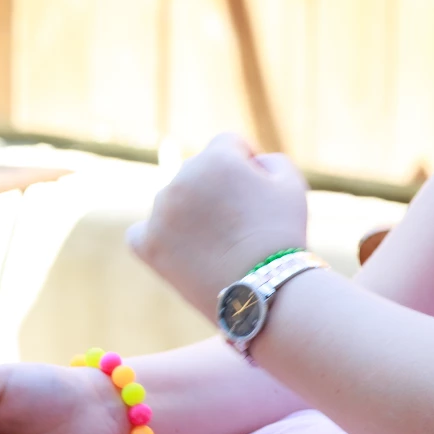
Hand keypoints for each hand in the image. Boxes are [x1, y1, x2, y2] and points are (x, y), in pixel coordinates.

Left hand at [128, 133, 309, 312]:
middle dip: (218, 186)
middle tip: (242, 219)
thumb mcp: (291, 183)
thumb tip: (248, 162)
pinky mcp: (147, 245)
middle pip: (200, 170)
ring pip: (175, 199)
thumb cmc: (281, 233)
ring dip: (192, 210)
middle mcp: (181, 178)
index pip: (228, 144)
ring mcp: (160, 213)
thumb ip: (268, 159)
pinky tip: (180, 245)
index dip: (247, 164)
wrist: (263, 288)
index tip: (259, 190)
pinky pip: (142, 231)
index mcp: (216, 158)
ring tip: (220, 241)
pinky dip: (158, 235)